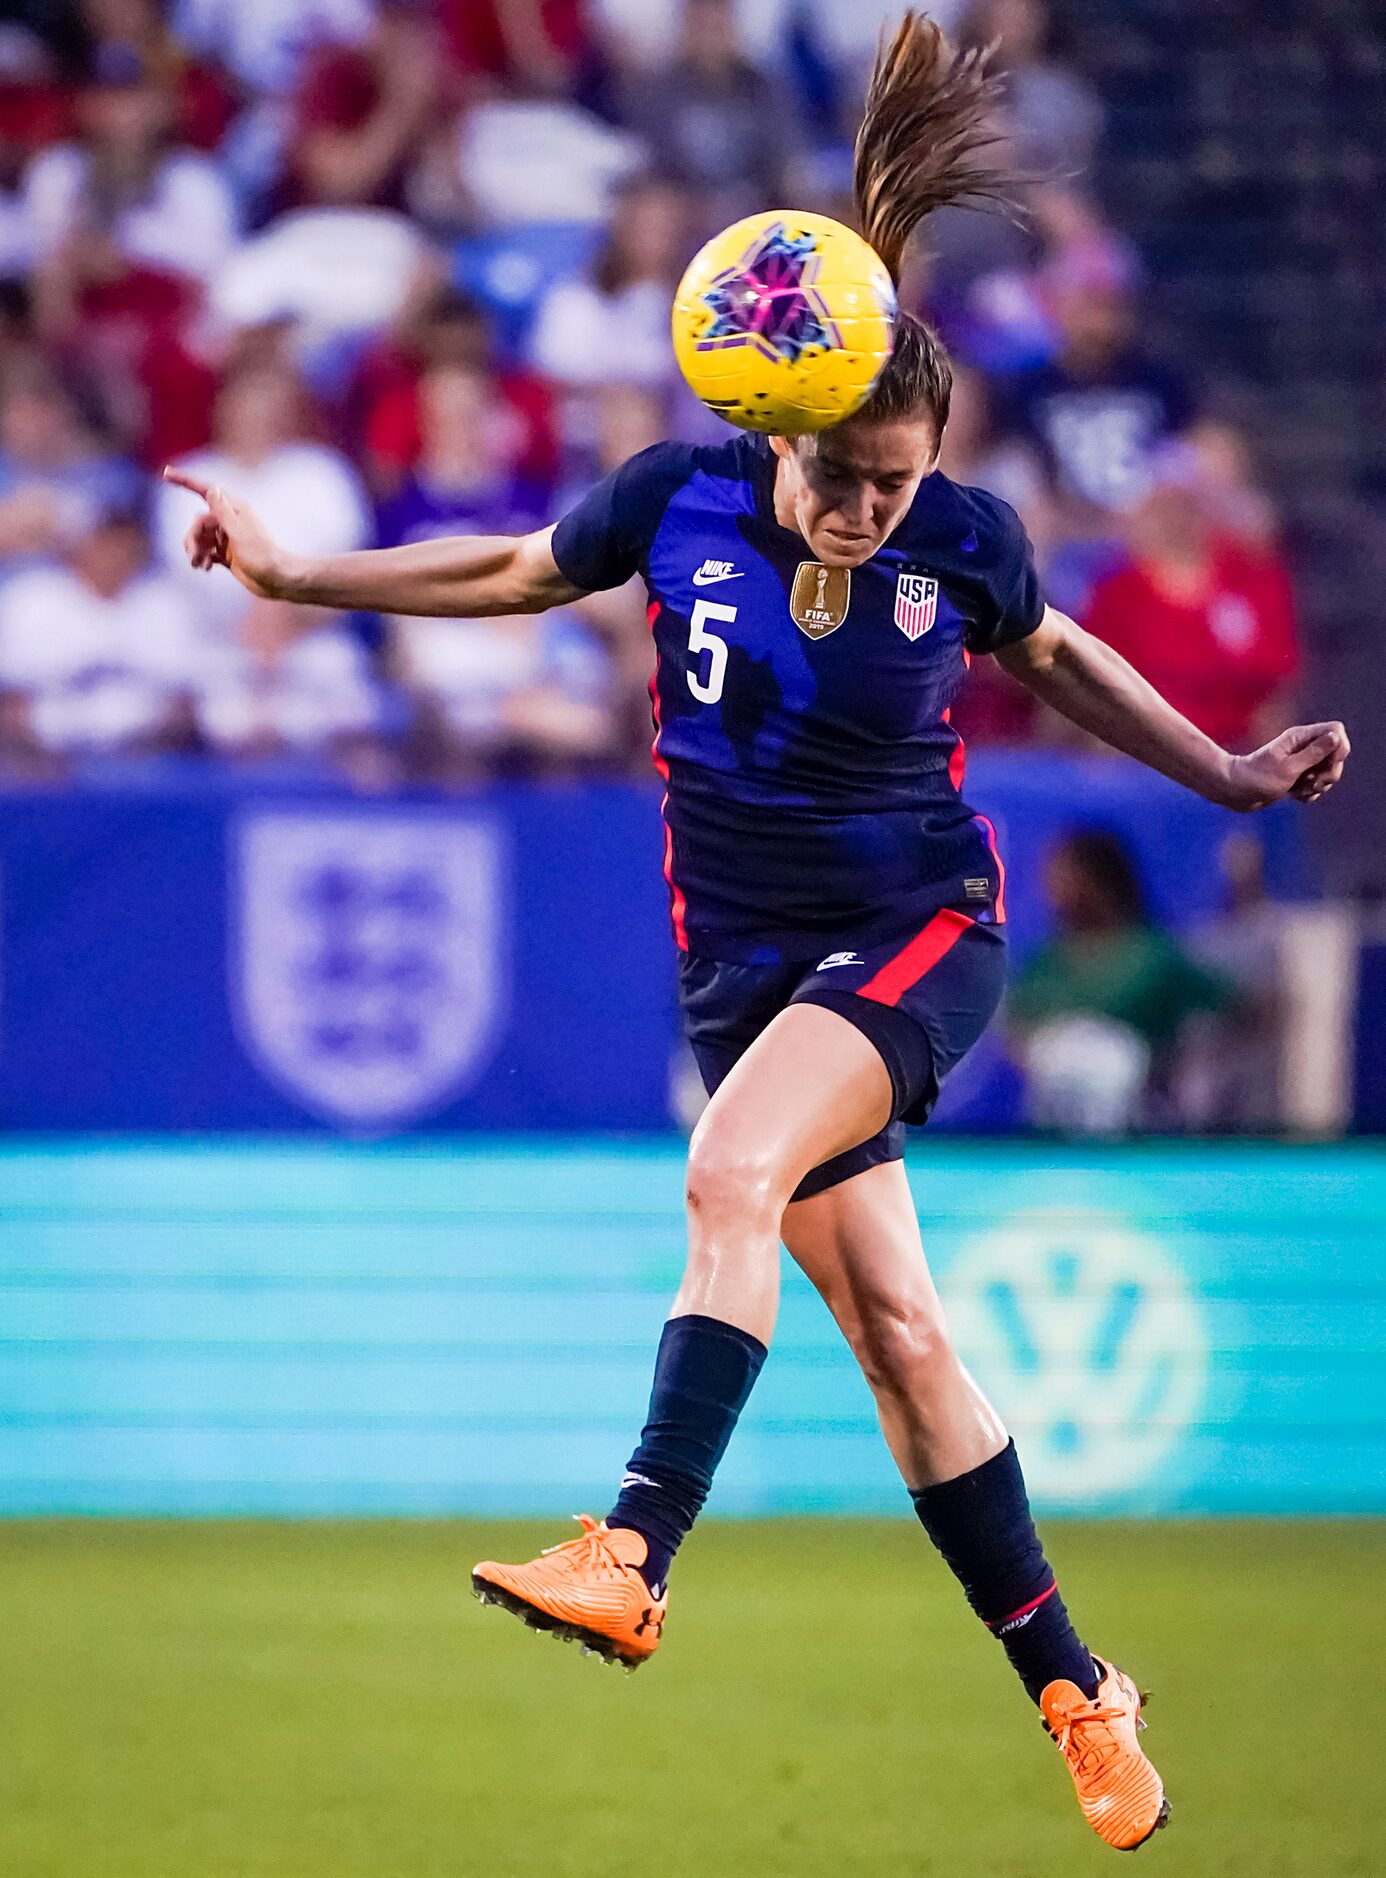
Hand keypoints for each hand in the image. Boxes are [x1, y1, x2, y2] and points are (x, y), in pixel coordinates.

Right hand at [162, 469, 295, 599]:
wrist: (279, 581)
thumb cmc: (263, 556)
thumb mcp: (240, 533)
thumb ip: (223, 512)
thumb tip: (212, 489)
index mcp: (234, 511)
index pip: (205, 491)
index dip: (185, 481)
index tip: (166, 473)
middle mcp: (230, 521)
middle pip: (198, 522)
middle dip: (191, 537)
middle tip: (191, 555)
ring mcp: (228, 538)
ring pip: (200, 538)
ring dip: (195, 550)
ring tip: (198, 565)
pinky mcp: (227, 554)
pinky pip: (206, 551)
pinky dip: (202, 558)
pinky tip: (206, 568)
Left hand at [1221, 721, 1350, 810]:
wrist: (1234, 792)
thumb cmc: (1256, 778)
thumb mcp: (1288, 768)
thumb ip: (1314, 753)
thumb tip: (1336, 736)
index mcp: (1300, 737)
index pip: (1336, 731)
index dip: (1339, 748)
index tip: (1326, 765)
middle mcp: (1303, 746)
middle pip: (1336, 755)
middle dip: (1329, 773)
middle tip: (1310, 783)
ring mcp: (1301, 762)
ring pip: (1328, 773)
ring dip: (1318, 786)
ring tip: (1298, 789)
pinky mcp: (1297, 777)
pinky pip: (1316, 786)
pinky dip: (1309, 793)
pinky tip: (1294, 795)